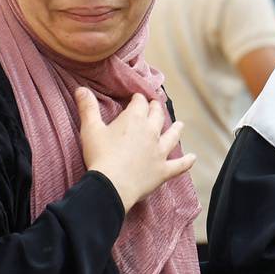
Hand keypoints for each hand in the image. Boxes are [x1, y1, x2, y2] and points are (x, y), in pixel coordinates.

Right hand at [76, 88, 193, 211]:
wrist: (112, 184)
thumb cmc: (100, 155)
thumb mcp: (90, 129)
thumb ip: (87, 108)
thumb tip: (81, 88)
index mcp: (134, 119)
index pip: (140, 103)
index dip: (138, 99)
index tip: (136, 98)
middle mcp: (151, 132)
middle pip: (157, 115)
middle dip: (156, 109)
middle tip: (155, 106)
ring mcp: (160, 151)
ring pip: (172, 136)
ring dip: (176, 129)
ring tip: (180, 125)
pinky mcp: (163, 170)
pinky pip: (179, 165)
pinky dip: (187, 162)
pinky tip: (193, 158)